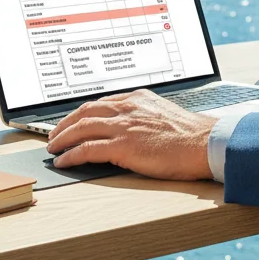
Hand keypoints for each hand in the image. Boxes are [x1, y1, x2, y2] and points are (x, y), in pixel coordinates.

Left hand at [45, 89, 216, 180]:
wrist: (204, 143)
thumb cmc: (191, 135)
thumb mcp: (165, 114)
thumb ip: (145, 116)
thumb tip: (133, 129)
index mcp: (139, 98)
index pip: (102, 102)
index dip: (82, 112)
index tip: (73, 120)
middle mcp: (128, 108)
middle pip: (85, 111)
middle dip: (65, 123)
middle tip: (54, 134)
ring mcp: (124, 126)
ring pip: (81, 128)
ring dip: (62, 139)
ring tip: (53, 148)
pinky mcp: (122, 147)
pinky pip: (87, 149)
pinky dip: (71, 155)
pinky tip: (63, 161)